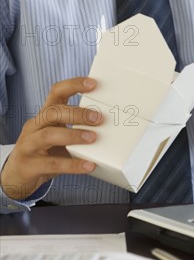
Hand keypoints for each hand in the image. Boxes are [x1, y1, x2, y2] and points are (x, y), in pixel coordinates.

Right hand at [0, 77, 102, 200]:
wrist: (18, 175)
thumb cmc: (44, 153)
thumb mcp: (58, 136)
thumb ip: (76, 129)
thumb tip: (109, 126)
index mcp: (44, 116)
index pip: (56, 92)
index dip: (73, 85)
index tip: (93, 84)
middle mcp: (34, 127)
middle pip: (53, 112)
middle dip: (77, 113)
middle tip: (98, 118)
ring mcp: (29, 145)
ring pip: (49, 135)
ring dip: (73, 135)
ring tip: (93, 138)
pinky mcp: (30, 165)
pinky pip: (53, 164)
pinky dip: (73, 165)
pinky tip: (88, 165)